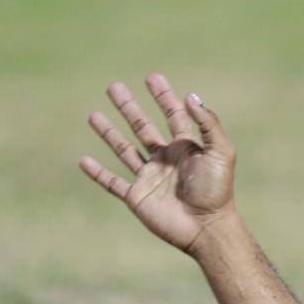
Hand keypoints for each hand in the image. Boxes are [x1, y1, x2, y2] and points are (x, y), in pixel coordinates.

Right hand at [79, 73, 236, 253]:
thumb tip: (190, 96)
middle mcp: (166, 160)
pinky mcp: (137, 197)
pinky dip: (97, 173)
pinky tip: (83, 160)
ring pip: (124, 150)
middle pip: (143, 127)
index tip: (152, 77)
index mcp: (187, 148)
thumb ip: (208, 123)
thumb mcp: (220, 151)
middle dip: (128, 107)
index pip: (173, 115)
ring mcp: (150, 178)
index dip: (164, 96)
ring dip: (109, 133)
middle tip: (113, 86)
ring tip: (93, 114)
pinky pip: (112, 183)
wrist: (206, 227)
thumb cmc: (217, 190)